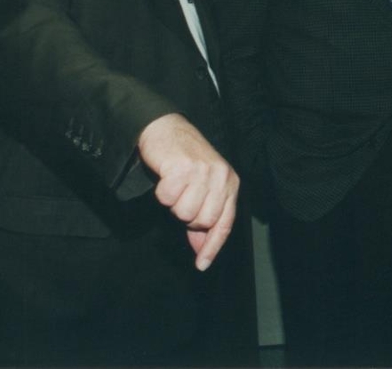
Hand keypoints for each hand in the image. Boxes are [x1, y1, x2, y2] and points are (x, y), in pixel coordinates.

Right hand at [137, 113, 238, 271]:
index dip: (212, 246)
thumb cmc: (183, 159)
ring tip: (175, 184)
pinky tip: (165, 176)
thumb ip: (203, 216)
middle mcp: (220, 176)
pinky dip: (162, 192)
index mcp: (229, 182)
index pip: (225, 223)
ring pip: (184, 212)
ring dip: (174, 203)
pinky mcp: (183, 168)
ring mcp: (202, 172)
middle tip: (181, 197)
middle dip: (187, 217)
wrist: (164, 127)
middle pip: (202, 221)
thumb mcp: (202, 186)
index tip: (202, 264)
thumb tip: (201, 248)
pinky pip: (167, 198)